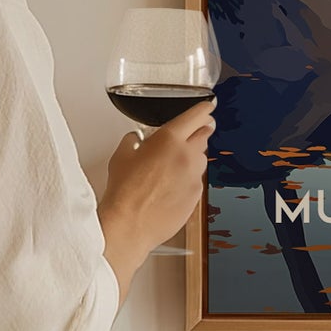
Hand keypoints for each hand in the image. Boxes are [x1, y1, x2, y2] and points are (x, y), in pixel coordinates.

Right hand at [98, 99, 215, 300]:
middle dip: (201, 130)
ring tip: (173, 165)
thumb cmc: (124, 191)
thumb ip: (133, 141)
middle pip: (204, 135)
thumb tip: (136, 139)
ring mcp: (195, 177)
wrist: (130, 224)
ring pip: (201, 159)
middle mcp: (187, 156)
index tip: (208, 106)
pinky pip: (196, 181)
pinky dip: (188, 179)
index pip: (196, 116)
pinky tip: (171, 186)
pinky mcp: (196, 196)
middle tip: (195, 131)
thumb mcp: (121, 155)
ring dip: (192, 157)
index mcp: (170, 139)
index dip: (204, 109)